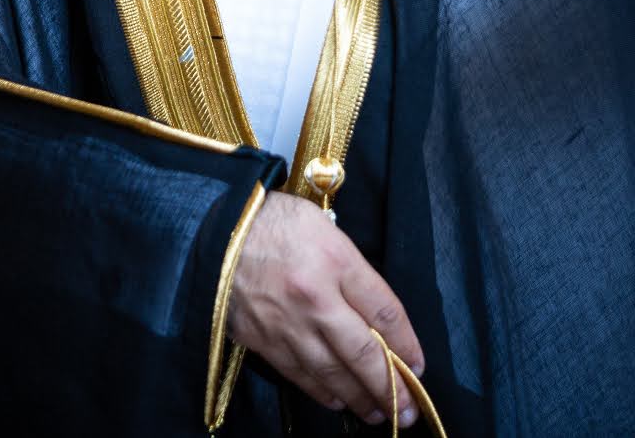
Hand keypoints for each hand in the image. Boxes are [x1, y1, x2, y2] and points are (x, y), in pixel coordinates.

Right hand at [228, 192, 425, 425]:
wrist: (216, 230)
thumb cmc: (275, 221)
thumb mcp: (325, 228)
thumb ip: (352, 270)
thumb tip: (377, 315)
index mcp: (335, 260)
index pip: (384, 310)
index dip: (406, 343)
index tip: (418, 365)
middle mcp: (315, 297)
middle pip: (363, 351)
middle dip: (390, 386)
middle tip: (408, 410)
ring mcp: (287, 322)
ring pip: (332, 371)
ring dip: (360, 397)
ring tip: (380, 414)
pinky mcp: (262, 339)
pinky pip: (299, 373)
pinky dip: (323, 392)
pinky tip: (339, 401)